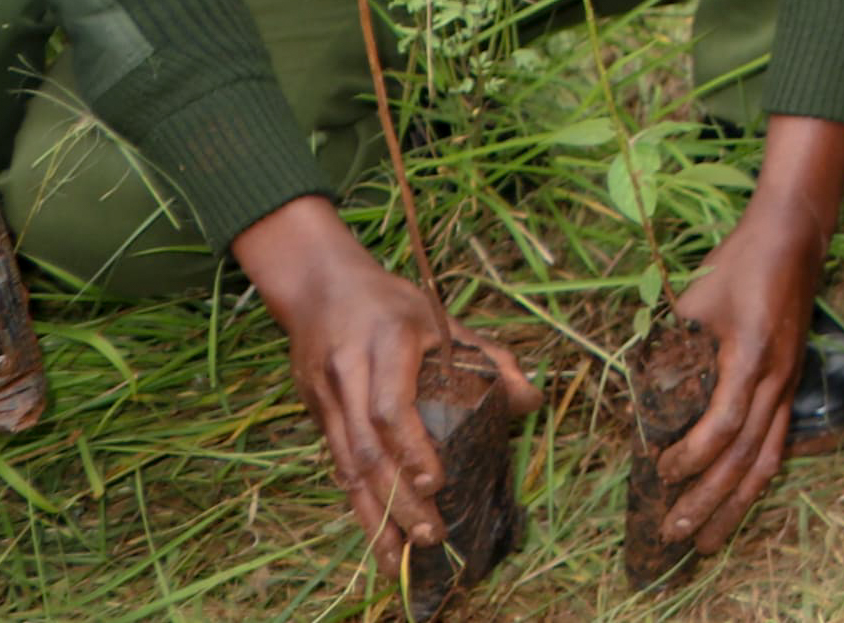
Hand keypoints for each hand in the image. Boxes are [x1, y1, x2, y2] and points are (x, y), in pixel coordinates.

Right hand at [237, 200, 540, 568]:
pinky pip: (335, 464)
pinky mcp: (313, 413)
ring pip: (345, 465)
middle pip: (367, 448)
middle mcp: (349, 373)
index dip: (411, 449)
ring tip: (398, 559)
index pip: (390, 406)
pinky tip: (375, 533)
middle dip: (397, 500)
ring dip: (373, 515)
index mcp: (387, 342)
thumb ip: (489, 357)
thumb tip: (530, 401)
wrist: (317, 285)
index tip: (434, 483)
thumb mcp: (443, 316)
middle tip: (431, 537)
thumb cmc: (392, 301)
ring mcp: (324, 396)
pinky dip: (356, 501)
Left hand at [648, 192, 832, 552]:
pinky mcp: (791, 384)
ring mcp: (788, 384)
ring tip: (711, 540)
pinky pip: (778, 443)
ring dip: (737, 505)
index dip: (691, 457)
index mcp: (752, 357)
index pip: (724, 426)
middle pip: (746, 457)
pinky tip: (739, 500)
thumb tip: (638, 394)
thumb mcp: (695, 299)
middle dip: (709, 501)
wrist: (794, 237)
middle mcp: (776, 379)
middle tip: (675, 534)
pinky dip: (756, 479)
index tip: (659, 468)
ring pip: (768, 459)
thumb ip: (670, 346)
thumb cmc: (739, 262)